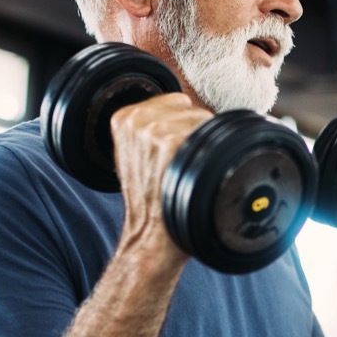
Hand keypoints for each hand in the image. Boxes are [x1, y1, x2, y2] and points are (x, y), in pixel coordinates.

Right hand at [109, 93, 212, 263]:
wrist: (151, 234)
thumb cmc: (150, 199)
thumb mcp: (136, 156)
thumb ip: (150, 128)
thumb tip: (186, 110)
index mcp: (124, 117)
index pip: (176, 102)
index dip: (184, 126)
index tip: (175, 154)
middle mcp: (136, 120)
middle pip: (191, 109)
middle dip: (196, 133)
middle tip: (183, 166)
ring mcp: (154, 130)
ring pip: (203, 121)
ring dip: (206, 146)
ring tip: (189, 172)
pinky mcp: (173, 143)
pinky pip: (208, 136)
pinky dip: (212, 155)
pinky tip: (196, 174)